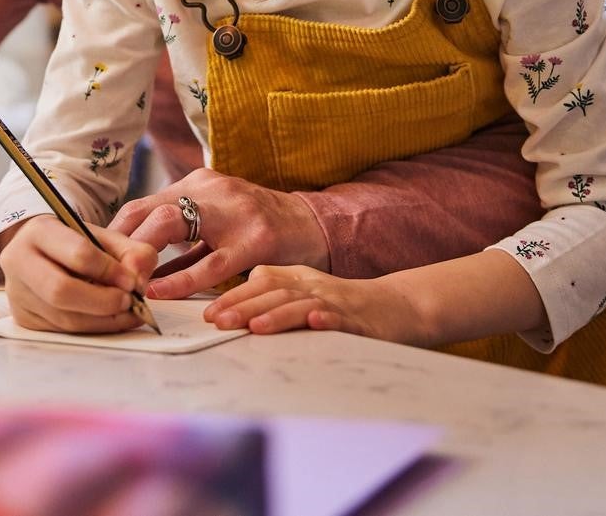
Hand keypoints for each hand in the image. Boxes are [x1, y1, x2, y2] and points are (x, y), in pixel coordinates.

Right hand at [0, 215, 157, 333]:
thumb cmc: (74, 243)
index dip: (110, 270)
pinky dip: (93, 328)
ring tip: (129, 313)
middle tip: (130, 302)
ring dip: (103, 320)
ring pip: (64, 318)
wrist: (42, 252)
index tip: (133, 280)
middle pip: (62, 291)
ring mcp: (17, 293)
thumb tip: (140, 279)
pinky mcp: (24, 318)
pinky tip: (111, 320)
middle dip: (103, 301)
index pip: (78, 254)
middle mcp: (19, 261)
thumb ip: (131, 251)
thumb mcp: (104, 236)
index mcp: (38, 231)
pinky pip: (63, 331)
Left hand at [107, 168, 328, 299]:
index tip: (96, 260)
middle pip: (151, 212)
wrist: (315, 226)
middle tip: (103, 273)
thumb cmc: (259, 229)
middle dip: (122, 244)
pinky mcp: (256, 240)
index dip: (115, 233)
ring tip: (124, 283)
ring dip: (144, 258)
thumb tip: (135, 265)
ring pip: (174, 227)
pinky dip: (181, 280)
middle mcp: (213, 189)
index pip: (144, 204)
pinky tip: (161, 293)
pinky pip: (209, 263)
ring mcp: (235, 212)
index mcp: (200, 184)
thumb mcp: (216, 225)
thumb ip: (181, 242)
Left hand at [205, 264, 429, 344]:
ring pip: (303, 305)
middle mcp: (314, 286)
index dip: (234, 296)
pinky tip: (315, 323)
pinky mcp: (360, 321)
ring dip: (277, 314)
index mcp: (299, 279)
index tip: (208, 314)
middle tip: (217, 321)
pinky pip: (342, 318)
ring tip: (254, 326)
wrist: (398, 307)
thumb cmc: (345, 306)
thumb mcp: (306, 294)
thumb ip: (275, 295)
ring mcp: (337, 302)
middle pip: (275, 292)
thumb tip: (234, 303)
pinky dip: (327, 320)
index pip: (261, 281)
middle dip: (244, 306)